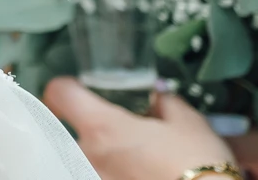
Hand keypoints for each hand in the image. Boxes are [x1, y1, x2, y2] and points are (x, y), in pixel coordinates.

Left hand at [44, 78, 234, 179]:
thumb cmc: (197, 164)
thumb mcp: (188, 122)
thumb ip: (164, 102)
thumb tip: (156, 96)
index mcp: (101, 127)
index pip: (59, 93)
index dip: (67, 87)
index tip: (80, 90)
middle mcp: (87, 156)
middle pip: (71, 129)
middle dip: (92, 128)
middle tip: (121, 131)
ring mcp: (92, 179)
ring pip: (84, 158)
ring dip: (103, 154)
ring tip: (134, 157)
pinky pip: (98, 175)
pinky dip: (112, 172)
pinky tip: (135, 173)